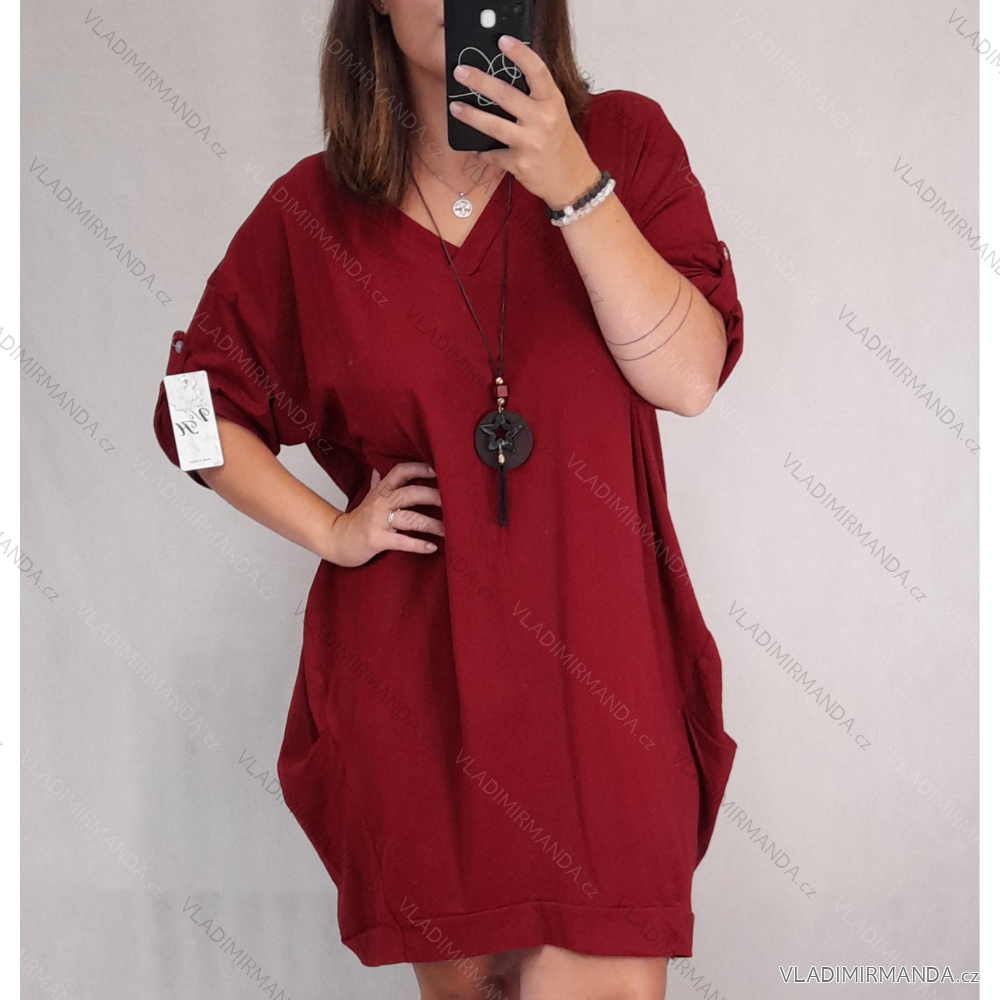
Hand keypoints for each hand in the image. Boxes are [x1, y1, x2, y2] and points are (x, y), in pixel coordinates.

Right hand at [326, 462, 443, 567]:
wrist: (338, 540)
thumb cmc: (358, 519)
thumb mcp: (368, 497)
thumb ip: (378, 482)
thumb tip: (380, 467)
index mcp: (381, 491)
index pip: (400, 471)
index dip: (419, 468)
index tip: (438, 470)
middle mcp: (380, 503)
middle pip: (410, 493)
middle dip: (432, 496)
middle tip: (452, 502)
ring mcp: (378, 521)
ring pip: (409, 518)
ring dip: (431, 524)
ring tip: (447, 529)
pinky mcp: (377, 540)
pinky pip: (402, 542)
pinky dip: (418, 545)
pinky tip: (431, 547)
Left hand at [449, 34, 601, 209]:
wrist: (571, 180)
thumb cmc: (560, 143)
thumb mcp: (555, 114)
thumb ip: (536, 98)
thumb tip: (503, 80)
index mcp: (552, 102)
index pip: (537, 71)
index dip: (519, 53)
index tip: (502, 41)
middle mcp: (542, 120)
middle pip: (506, 95)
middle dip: (479, 82)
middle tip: (460, 72)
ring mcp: (530, 143)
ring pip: (493, 125)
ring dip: (471, 115)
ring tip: (455, 107)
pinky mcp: (519, 163)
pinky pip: (493, 154)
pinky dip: (483, 152)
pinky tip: (476, 149)